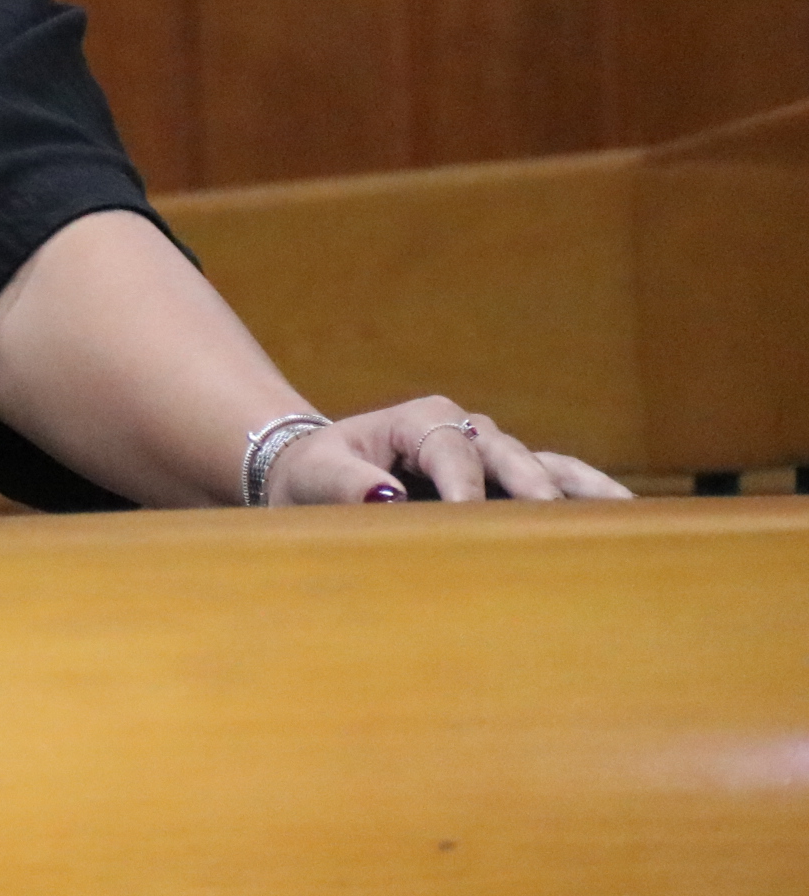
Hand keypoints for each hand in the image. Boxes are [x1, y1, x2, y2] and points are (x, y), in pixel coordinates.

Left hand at [265, 396, 634, 505]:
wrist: (320, 477)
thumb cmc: (316, 474)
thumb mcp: (318, 474)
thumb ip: (347, 483)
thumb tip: (387, 496)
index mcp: (422, 419)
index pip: (452, 451)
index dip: (465, 486)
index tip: (472, 517)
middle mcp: (468, 430)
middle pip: (510, 456)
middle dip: (532, 487)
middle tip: (552, 520)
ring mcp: (495, 455)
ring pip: (547, 469)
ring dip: (582, 493)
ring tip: (627, 518)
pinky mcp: (509, 484)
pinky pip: (556, 488)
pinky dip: (588, 504)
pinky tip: (629, 527)